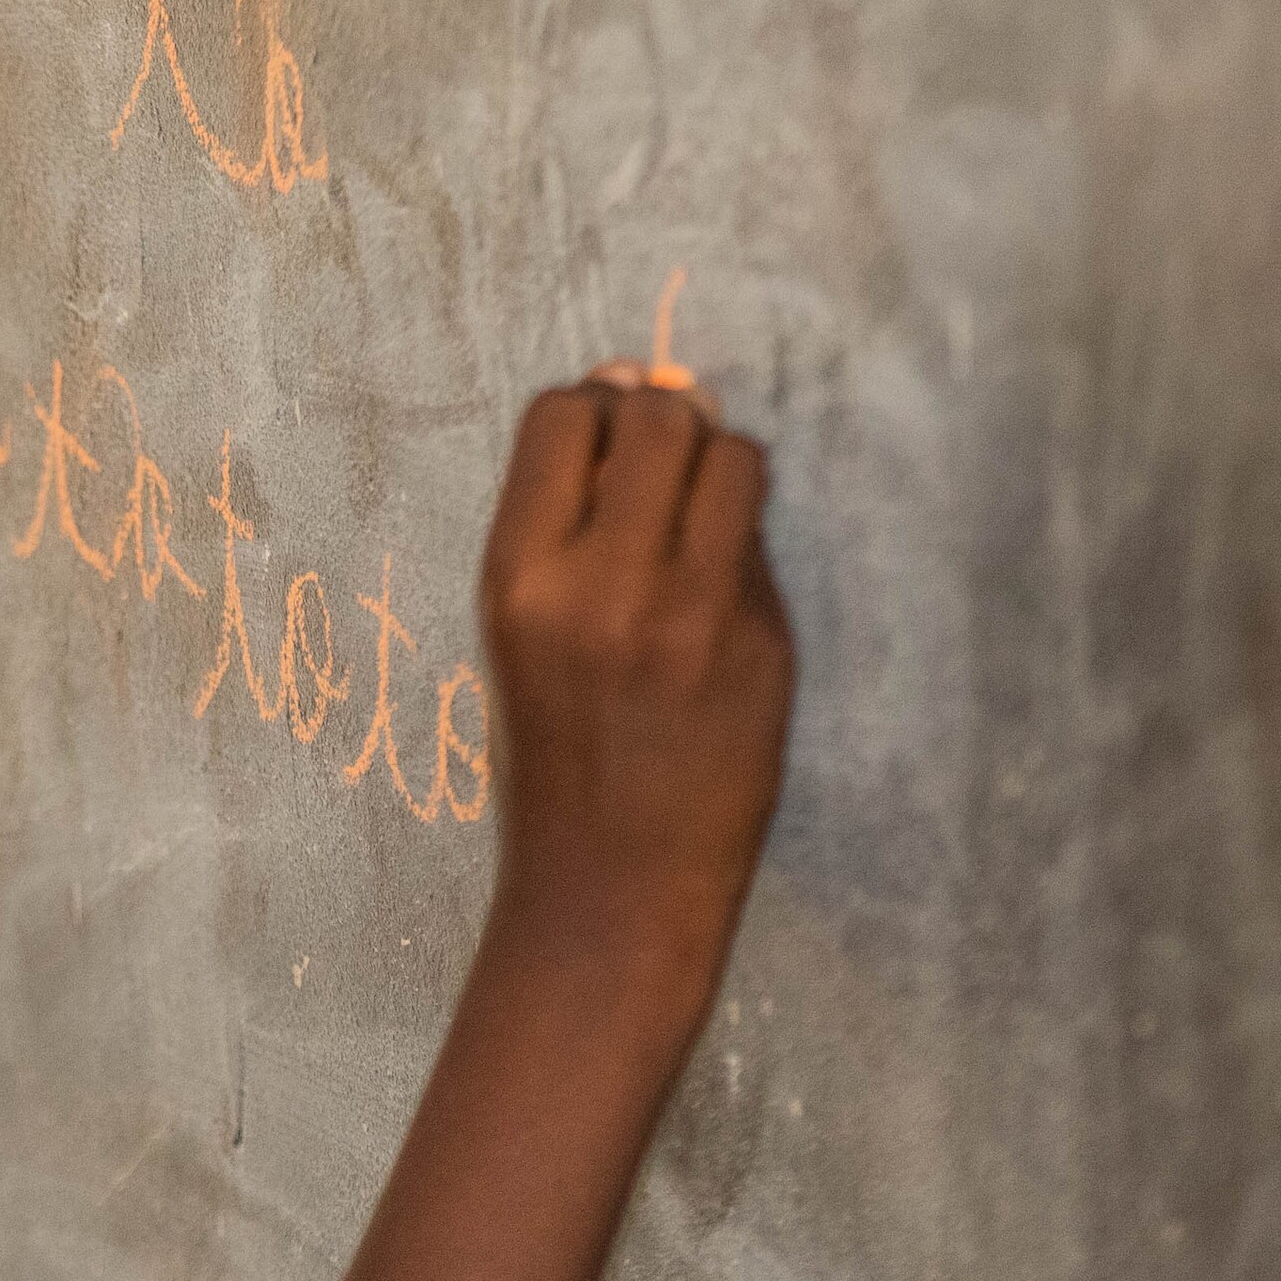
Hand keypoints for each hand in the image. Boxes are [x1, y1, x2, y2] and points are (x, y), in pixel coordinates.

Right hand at [473, 369, 793, 993]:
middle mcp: (603, 581)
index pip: (561, 415)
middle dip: (665, 420)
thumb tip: (633, 396)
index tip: (606, 439)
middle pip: (656, 417)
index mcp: (518, 577)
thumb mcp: (519, 631)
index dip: (592, 409)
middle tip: (665, 465)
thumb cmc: (553, 755)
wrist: (610, 885)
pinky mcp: (762, 643)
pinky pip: (762, 540)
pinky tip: (722, 589)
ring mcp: (693, 611)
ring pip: (732, 456)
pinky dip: (746, 538)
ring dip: (720, 464)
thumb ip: (567, 525)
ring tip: (702, 514)